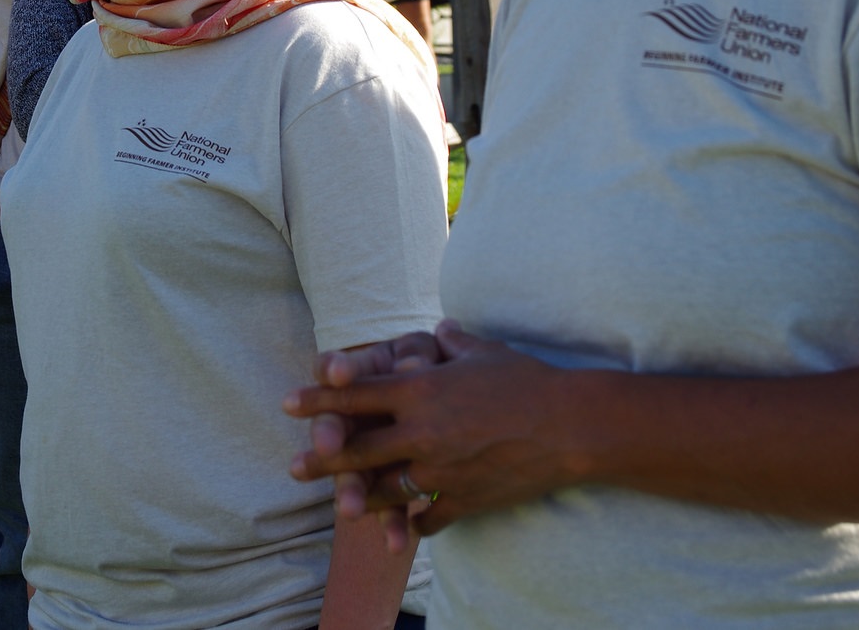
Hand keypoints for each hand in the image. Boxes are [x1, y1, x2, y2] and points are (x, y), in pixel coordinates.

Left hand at [286, 320, 580, 536]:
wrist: (570, 426)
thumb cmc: (527, 380)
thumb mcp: (484, 352)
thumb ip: (453, 343)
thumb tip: (441, 329)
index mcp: (420, 390)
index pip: (355, 394)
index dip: (318, 399)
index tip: (288, 403)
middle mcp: (422, 431)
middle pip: (357, 448)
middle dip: (322, 458)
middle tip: (293, 467)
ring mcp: (442, 469)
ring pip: (386, 488)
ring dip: (359, 496)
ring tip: (339, 505)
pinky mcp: (464, 498)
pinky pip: (430, 516)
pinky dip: (415, 523)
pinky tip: (404, 528)